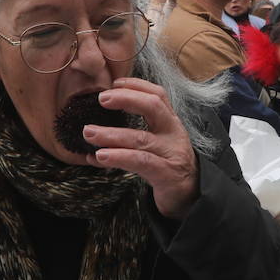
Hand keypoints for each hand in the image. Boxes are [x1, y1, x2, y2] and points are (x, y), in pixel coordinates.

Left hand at [84, 78, 198, 218]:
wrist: (190, 196)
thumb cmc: (166, 166)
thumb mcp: (154, 144)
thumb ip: (132, 133)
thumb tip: (96, 128)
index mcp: (170, 122)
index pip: (157, 95)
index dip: (136, 85)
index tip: (114, 83)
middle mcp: (173, 133)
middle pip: (153, 106)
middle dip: (126, 99)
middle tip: (101, 99)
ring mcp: (171, 153)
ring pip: (140, 138)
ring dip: (111, 134)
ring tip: (89, 132)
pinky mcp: (166, 174)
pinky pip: (140, 162)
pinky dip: (118, 157)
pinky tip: (100, 156)